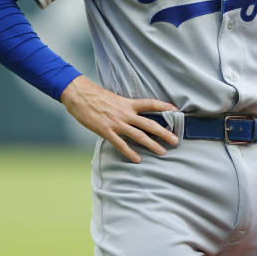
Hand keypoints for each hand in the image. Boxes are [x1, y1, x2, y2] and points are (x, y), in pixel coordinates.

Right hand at [59, 75, 178, 162]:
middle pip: (150, 124)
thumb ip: (126, 106)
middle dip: (164, 133)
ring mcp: (117, 123)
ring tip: (163, 152)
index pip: (151, 103)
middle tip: (175, 140)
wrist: (79, 96)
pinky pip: (121, 144)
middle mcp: (126, 113)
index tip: (177, 110)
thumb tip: (135, 113)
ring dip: (152, 145)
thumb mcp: (115, 98)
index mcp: (128, 103)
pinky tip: (138, 159)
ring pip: (139, 136)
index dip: (164, 106)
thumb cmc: (96, 97)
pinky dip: (130, 153)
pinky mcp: (106, 131)